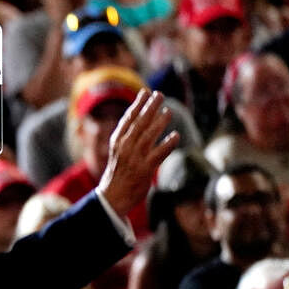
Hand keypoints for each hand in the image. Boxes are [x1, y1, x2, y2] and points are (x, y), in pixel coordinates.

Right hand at [96, 90, 178, 217]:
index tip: (146, 92)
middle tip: (159, 95)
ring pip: (148, 135)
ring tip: (168, 112)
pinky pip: (158, 154)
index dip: (137, 104)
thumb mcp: (118, 152)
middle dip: (149, 107)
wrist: (113, 197)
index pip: (128, 118)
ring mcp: (134, 158)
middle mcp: (125, 147)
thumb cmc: (118, 173)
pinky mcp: (144, 169)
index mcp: (117, 141)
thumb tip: (140, 121)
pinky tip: (176, 136)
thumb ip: (128, 137)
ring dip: (159, 122)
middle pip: (139, 123)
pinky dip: (167, 144)